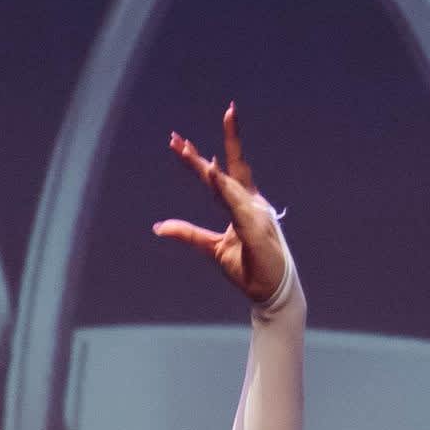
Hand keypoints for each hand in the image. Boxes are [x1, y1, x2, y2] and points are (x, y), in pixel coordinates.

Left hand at [151, 106, 288, 308]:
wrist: (270, 291)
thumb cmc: (248, 268)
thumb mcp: (211, 247)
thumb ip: (189, 234)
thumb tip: (159, 227)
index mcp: (241, 205)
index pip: (218, 176)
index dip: (199, 160)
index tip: (179, 143)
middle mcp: (249, 203)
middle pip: (223, 172)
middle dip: (199, 156)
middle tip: (176, 139)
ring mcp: (253, 213)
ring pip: (227, 183)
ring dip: (207, 168)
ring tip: (185, 150)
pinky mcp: (254, 227)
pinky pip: (235, 204)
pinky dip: (223, 187)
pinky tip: (212, 171)